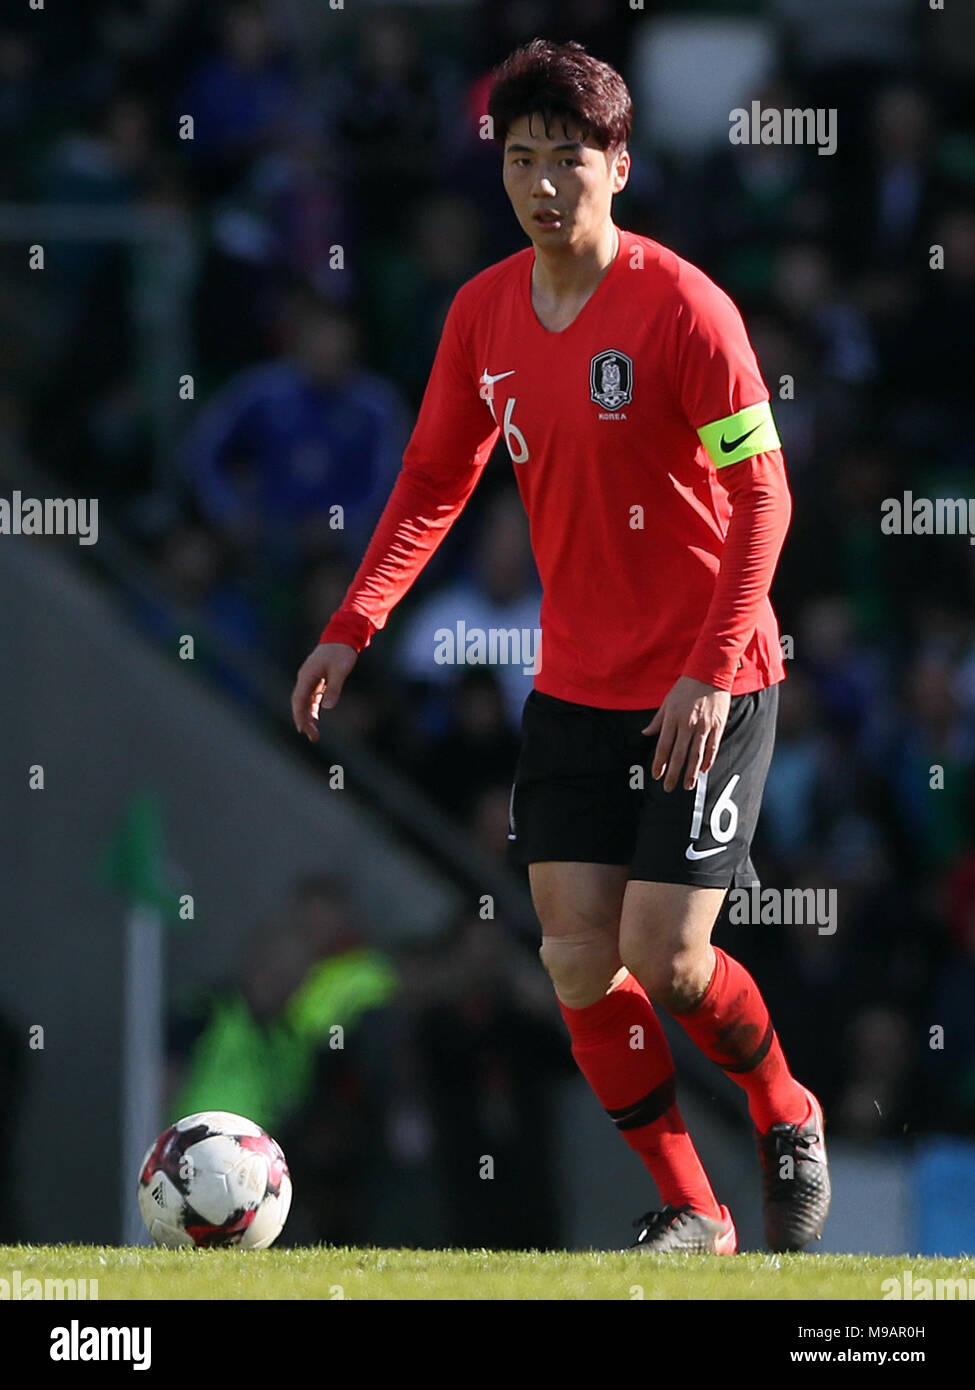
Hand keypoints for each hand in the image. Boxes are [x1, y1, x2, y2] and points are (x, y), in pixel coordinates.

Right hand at [291, 642, 357, 741]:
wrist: (343, 635)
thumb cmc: (342, 652)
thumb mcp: (340, 670)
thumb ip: (334, 688)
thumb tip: (327, 707)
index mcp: (307, 676)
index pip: (299, 700)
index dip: (300, 716)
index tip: (303, 729)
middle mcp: (305, 678)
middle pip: (300, 703)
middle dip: (304, 721)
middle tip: (313, 737)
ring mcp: (310, 679)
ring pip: (305, 702)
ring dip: (308, 717)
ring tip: (314, 733)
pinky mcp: (317, 679)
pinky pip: (311, 697)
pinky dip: (312, 709)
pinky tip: (316, 720)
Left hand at [642, 676, 730, 791]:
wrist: (710, 674)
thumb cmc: (685, 688)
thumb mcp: (667, 702)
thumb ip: (657, 720)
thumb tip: (645, 734)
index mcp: (673, 718)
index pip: (664, 746)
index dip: (660, 763)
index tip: (657, 775)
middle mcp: (687, 724)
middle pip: (679, 755)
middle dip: (673, 774)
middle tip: (669, 787)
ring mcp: (704, 726)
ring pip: (696, 755)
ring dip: (691, 773)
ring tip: (687, 786)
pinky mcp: (718, 726)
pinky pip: (712, 747)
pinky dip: (708, 760)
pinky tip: (703, 770)